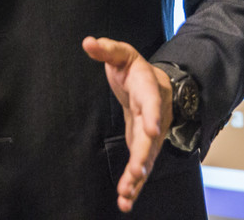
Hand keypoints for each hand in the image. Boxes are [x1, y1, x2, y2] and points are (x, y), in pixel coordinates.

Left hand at [82, 36, 172, 212]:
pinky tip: (125, 200)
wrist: (153, 82)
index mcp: (150, 88)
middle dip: (144, 156)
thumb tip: (88, 42)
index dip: (154, 116)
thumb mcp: (121, 54)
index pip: (153, 102)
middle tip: (137, 173)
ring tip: (126, 195)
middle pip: (151, 137)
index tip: (152, 130)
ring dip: (138, 177)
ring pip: (147, 156)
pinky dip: (135, 184)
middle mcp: (156, 113)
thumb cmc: (134, 69)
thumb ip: (106, 49)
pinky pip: (142, 165)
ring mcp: (152, 132)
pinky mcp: (144, 145)